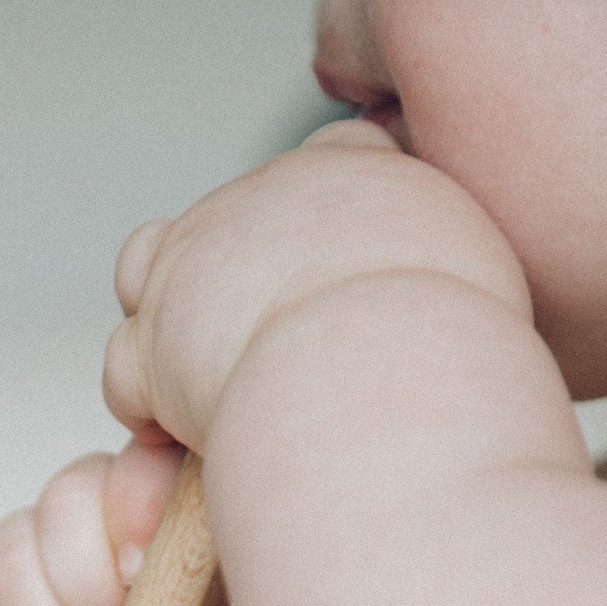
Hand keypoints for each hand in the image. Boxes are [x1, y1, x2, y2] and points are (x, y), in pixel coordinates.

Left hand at [104, 118, 525, 451]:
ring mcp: (201, 262)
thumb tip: (425, 307)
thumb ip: (439, 278)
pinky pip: (127, 369)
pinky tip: (189, 447)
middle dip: (241, 287)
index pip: (334, 158)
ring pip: (152, 273)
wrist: (376, 390)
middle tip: (274, 359)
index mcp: (362, 172)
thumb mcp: (478, 288)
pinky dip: (150, 412)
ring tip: (208, 394)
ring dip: (171, 330)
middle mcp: (269, 197)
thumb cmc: (446, 362)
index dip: (323, 225)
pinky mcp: (154, 338)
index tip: (336, 284)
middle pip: (234, 220)